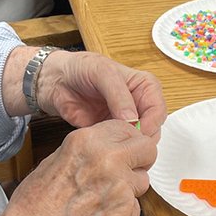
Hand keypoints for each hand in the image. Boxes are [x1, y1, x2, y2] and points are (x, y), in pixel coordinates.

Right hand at [0, 120, 158, 215]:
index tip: (124, 148)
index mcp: (87, 142)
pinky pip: (135, 207)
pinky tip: (99, 214)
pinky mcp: (125, 215)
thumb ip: (89, 149)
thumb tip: (111, 145)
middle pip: (147, 149)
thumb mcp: (57, 158)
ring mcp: (120, 189)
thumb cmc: (35, 203)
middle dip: (138, 159)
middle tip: (125, 169)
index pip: (127, 128)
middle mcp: (108, 161)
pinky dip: (122, 212)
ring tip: (102, 197)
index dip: (126, 139)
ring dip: (130, 187)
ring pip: (143, 181)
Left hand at [36, 49, 166, 134]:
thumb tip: (132, 119)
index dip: (151, 122)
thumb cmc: (80, 68)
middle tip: (127, 142)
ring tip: (114, 142)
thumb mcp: (102, 73)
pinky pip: (120, 145)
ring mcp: (125, 119)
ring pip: (138, 140)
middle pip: (152, 127)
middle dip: (142, 137)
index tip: (139, 132)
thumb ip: (118, 95)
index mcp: (144, 86)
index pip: (158, 108)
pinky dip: (115, 148)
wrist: (57, 81)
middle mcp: (138, 104)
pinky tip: (105, 145)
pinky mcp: (111, 132)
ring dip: (129, 144)